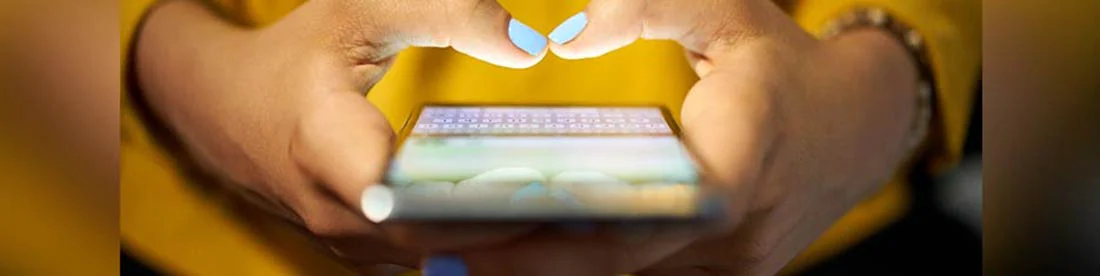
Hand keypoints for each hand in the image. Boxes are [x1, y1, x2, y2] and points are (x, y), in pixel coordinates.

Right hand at [134, 0, 550, 271]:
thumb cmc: (294, 55)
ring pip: (442, 261)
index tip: (555, 191)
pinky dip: (485, 248)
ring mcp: (349, 244)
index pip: (413, 200)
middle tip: (600, 213)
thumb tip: (531, 45)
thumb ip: (447, 14)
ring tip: (583, 223)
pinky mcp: (365, 253)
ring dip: (509, 247)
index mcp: (324, 149)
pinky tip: (539, 227)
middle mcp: (335, 215)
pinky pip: (434, 260)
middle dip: (521, 231)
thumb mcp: (359, 10)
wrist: (220, 108)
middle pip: (442, 241)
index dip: (485, 204)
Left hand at [458, 0, 920, 273]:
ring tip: (455, 262)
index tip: (483, 228)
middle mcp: (742, 228)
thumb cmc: (779, 60)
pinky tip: (517, 262)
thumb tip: (565, 41)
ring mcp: (737, 265)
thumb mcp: (724, 9)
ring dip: (544, 273)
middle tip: (435, 257)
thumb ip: (647, 9)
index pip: (654, 206)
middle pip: (619, 261)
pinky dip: (582, 272)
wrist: (858, 125)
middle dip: (523, 264)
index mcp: (746, 151)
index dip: (568, 229)